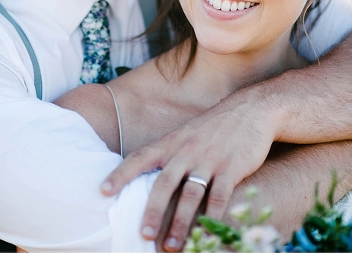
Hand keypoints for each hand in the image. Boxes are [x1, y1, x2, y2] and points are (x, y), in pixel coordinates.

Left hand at [101, 94, 276, 250]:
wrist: (248, 111)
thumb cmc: (211, 129)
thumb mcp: (183, 136)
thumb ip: (167, 156)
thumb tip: (146, 181)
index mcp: (169, 143)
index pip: (138, 159)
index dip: (120, 174)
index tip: (103, 191)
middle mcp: (184, 151)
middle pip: (163, 184)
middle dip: (152, 211)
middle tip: (144, 235)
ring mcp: (208, 159)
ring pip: (190, 196)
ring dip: (181, 224)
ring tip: (171, 247)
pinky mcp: (231, 168)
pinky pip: (220, 196)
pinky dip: (213, 218)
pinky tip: (208, 235)